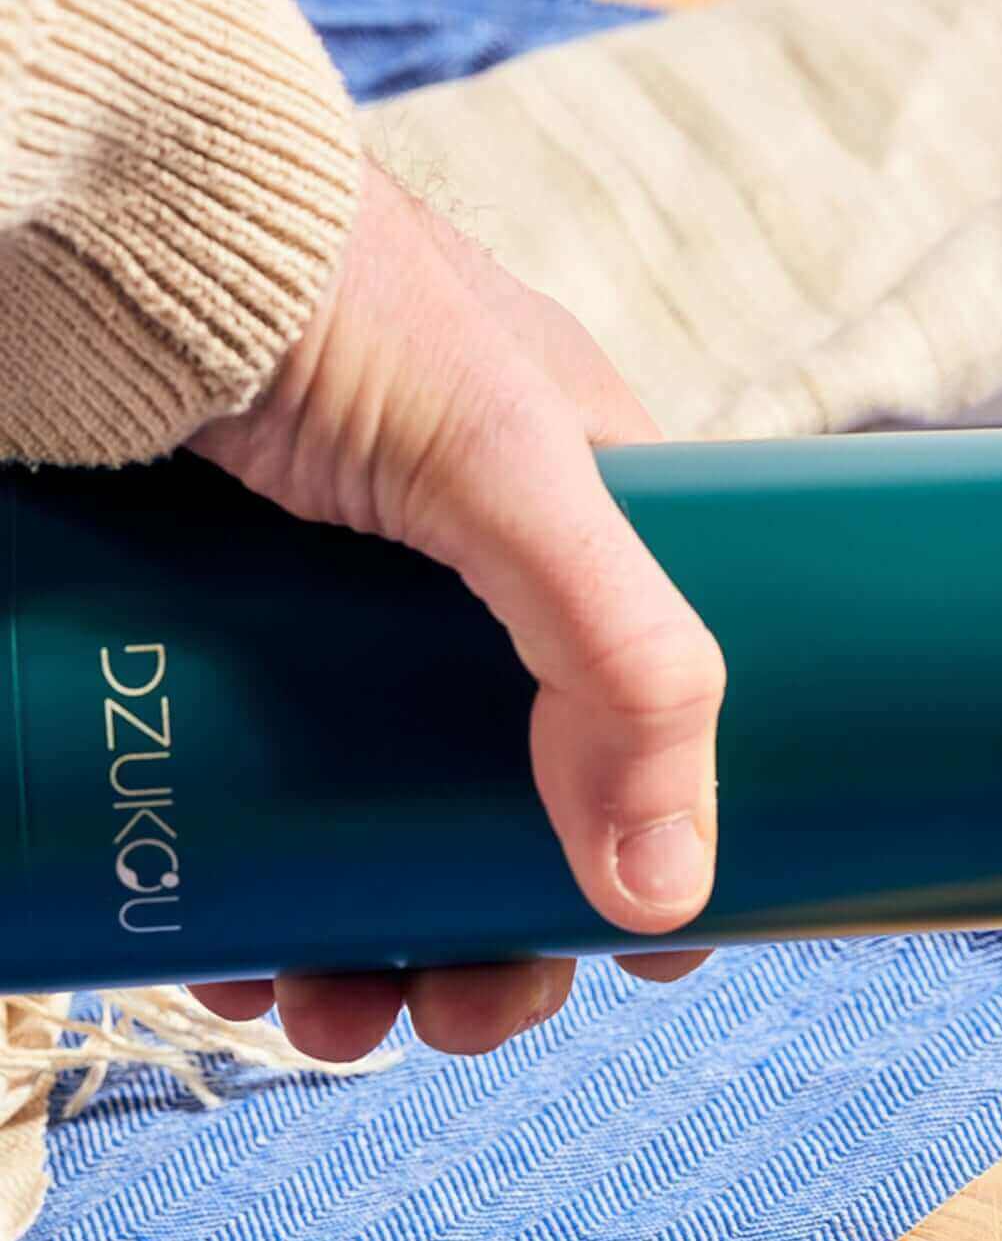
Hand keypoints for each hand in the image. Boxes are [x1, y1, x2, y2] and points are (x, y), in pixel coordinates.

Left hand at [187, 160, 722, 1058]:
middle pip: (512, 818)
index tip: (648, 957)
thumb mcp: (519, 471)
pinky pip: (259, 823)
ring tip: (328, 1022)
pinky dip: (259, 914)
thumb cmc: (326, 301)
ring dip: (373, 960)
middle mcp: (465, 602)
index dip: (657, 845)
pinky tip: (240, 962)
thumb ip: (626, 666)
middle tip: (463, 1017)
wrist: (89, 218)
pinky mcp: (217, 659)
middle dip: (496, 943)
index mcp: (582, 538)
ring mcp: (333, 638)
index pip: (653, 723)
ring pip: (382, 841)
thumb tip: (671, 897)